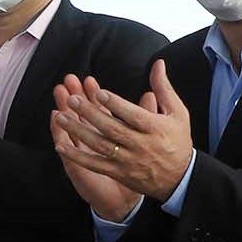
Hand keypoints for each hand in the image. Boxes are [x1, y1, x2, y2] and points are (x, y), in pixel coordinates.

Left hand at [52, 62, 194, 204]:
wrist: (181, 178)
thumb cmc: (177, 140)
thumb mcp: (177, 113)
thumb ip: (163, 88)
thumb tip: (158, 63)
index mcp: (155, 128)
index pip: (132, 115)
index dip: (115, 104)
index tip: (98, 92)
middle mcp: (140, 145)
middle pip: (112, 129)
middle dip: (90, 114)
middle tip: (72, 99)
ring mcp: (128, 160)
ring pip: (100, 145)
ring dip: (79, 132)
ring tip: (60, 117)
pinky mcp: (119, 173)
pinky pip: (95, 165)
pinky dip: (77, 157)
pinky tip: (60, 146)